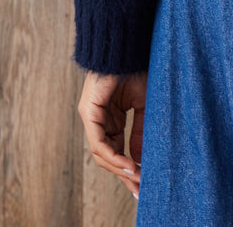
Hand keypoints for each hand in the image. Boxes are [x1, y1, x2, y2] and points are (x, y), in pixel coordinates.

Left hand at [77, 70, 147, 199]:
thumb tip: (139, 160)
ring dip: (119, 169)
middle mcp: (98, 120)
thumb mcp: (144, 104)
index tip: (144, 182)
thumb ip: (140, 131)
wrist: (129, 44)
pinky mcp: (89, 111)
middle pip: (108, 156)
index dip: (130, 167)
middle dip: (124, 174)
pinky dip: (114, 156)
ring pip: (102, 154)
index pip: (118, 149)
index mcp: (111, 118)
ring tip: (137, 179)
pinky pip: (99, 143)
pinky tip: (128, 165)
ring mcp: (91, 116)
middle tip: (139, 189)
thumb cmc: (138, 67)